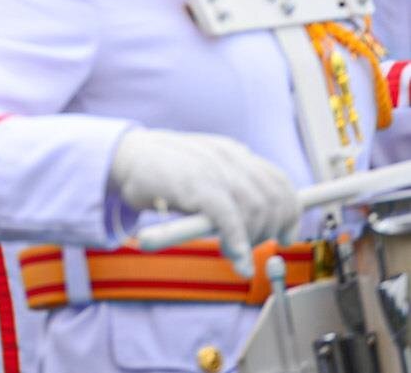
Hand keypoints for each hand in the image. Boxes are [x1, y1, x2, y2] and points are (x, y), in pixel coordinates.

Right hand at [109, 129, 298, 276]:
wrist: (121, 156)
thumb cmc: (158, 171)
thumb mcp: (200, 172)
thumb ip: (227, 187)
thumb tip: (259, 219)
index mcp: (231, 151)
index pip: (278, 180)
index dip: (290, 212)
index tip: (287, 236)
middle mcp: (229, 157)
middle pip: (273, 198)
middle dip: (271, 230)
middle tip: (256, 250)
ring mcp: (214, 169)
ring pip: (257, 210)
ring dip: (253, 240)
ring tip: (236, 255)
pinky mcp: (198, 185)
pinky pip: (231, 218)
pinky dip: (239, 242)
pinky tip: (237, 258)